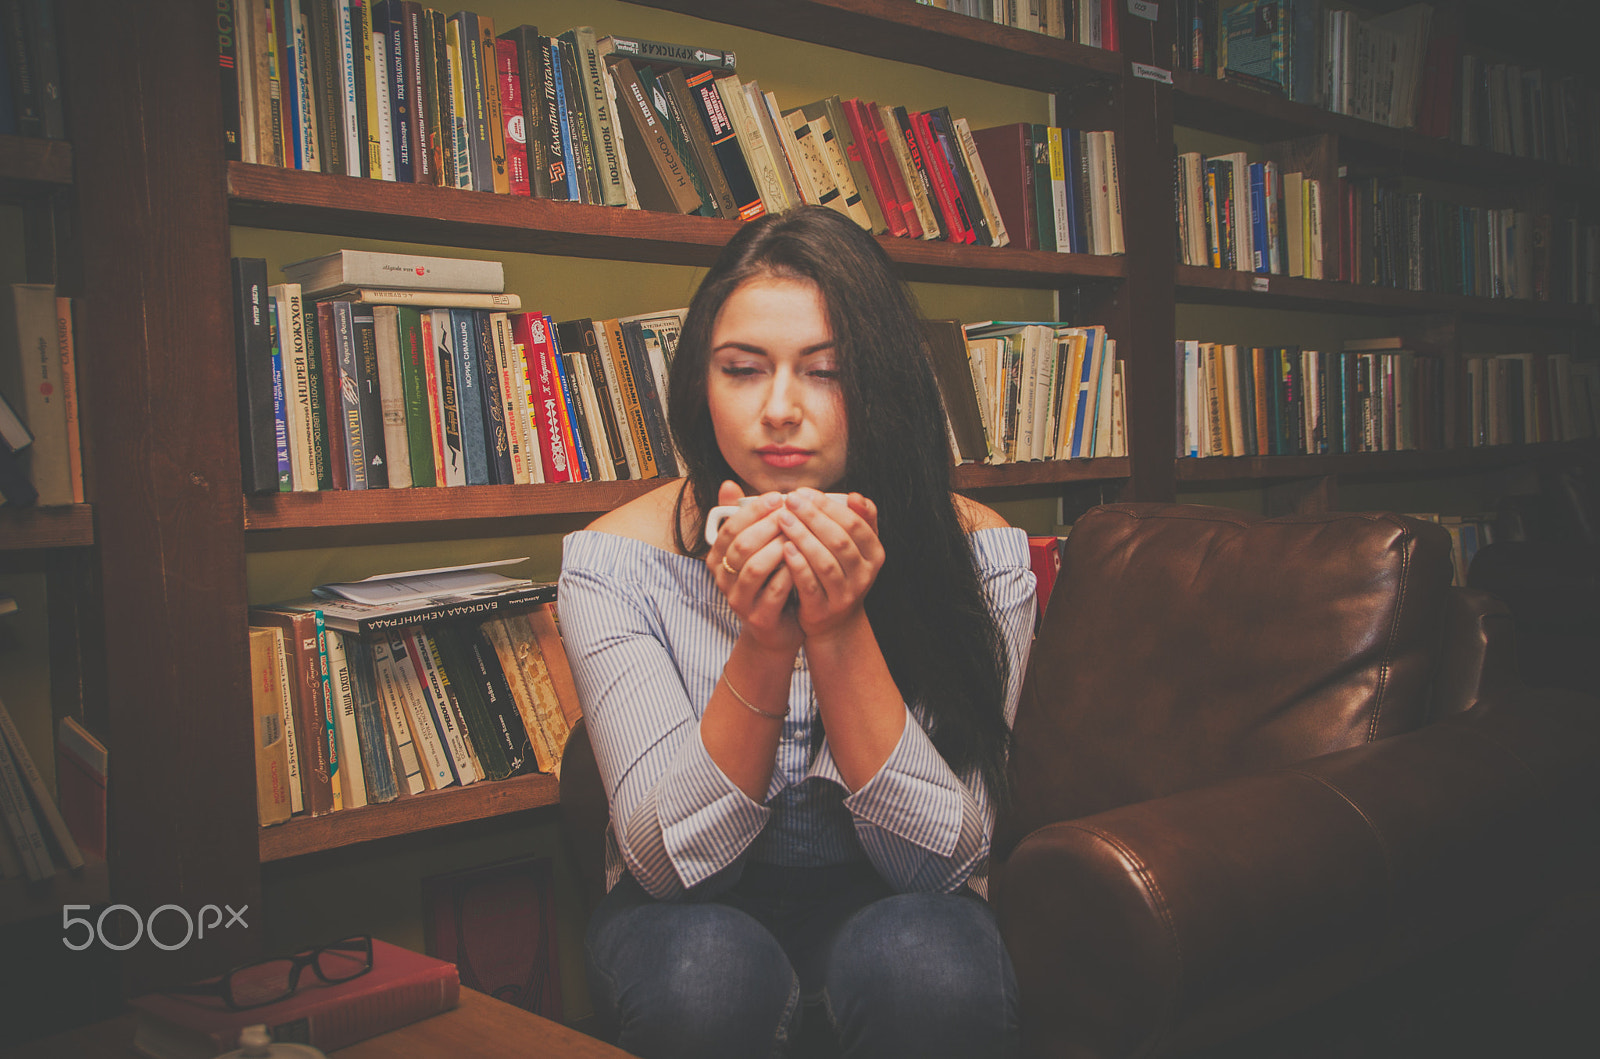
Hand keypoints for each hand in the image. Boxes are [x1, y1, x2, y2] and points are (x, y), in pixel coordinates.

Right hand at [707, 481, 802, 654]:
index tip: (779, 497)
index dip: (753, 510)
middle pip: (741, 545)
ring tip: (800, 534)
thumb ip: (744, 518)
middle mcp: (723, 579)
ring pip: (756, 567)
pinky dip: (790, 572)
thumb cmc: (770, 579)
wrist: (778, 626)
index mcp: (718, 558)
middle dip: (769, 525)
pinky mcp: (758, 617)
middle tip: (793, 512)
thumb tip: (728, 484)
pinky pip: (774, 591)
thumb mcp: (756, 547)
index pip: (729, 527)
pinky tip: (804, 560)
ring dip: (780, 547)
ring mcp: (739, 600)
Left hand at [775, 488, 883, 640]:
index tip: (805, 492)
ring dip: (802, 537)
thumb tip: (856, 496)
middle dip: (813, 517)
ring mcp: (844, 595)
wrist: (834, 622)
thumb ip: (859, 521)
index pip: (854, 523)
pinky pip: (809, 584)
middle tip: (791, 500)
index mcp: (875, 555)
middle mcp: (864, 576)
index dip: (828, 506)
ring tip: (783, 519)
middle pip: (839, 540)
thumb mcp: (856, 549)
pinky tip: (784, 547)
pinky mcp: (823, 610)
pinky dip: (797, 564)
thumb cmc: (841, 574)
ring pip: (824, 562)